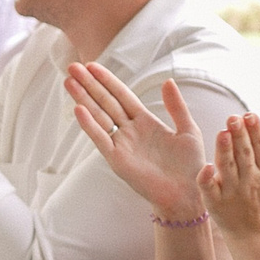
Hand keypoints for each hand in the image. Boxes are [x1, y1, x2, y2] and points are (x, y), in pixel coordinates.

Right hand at [66, 66, 210, 220]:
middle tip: (72, 66)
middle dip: (89, 85)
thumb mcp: (188, 130)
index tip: (92, 65)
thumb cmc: (190, 166)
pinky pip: (101, 139)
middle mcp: (130, 132)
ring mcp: (122, 145)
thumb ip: (176, 106)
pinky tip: (78, 109)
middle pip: (105, 102)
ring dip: (83, 99)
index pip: (121, 96)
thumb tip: (168, 80)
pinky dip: (89, 125)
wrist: (188, 194)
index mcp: (145, 122)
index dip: (107, 80)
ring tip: (69, 81)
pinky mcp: (117, 160)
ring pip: (99, 116)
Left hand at [201, 111, 259, 249]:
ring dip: (225, 151)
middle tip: (233, 118)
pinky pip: (211, 190)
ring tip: (222, 133)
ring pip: (228, 168)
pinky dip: (208, 179)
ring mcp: (232, 191)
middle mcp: (250, 179)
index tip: (250, 115)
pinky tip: (206, 167)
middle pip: (245, 154)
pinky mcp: (216, 202)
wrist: (257, 233)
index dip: (255, 130)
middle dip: (240, 136)